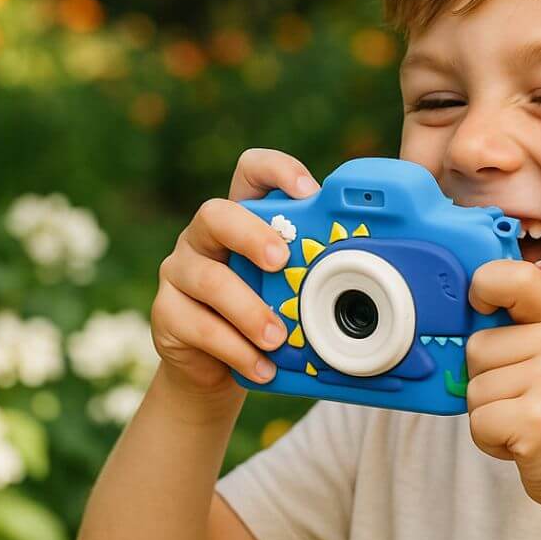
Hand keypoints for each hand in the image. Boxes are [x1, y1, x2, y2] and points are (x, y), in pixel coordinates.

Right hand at [151, 147, 320, 401]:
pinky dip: (236, 351)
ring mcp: (180, 272)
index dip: (276, 169)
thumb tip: (374, 279)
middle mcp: (205, 237)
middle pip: (216, 214)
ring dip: (248, 309)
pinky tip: (263, 367)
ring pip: (207, 278)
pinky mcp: (166, 313)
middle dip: (251, 235)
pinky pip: (198, 327)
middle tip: (283, 262)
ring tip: (278, 337)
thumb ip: (317, 274)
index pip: (251, 172)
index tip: (309, 191)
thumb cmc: (267, 316)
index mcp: (242, 219)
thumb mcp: (294, 291)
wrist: (219, 369)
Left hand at [465, 258, 540, 508]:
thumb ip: (515, 333)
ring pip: (473, 389)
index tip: (480, 305)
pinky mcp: (536, 420)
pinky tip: (521, 442)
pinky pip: (479, 421)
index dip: (486, 283)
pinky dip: (490, 440)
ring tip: (523, 421)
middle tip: (522, 400)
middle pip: (477, 347)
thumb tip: (453, 320)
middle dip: (485, 379)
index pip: (519, 277)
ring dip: (488, 414)